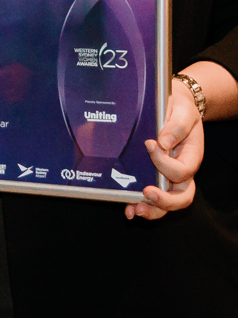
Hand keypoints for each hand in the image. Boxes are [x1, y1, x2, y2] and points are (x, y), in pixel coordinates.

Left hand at [129, 78, 205, 220]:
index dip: (164, 163)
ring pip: (166, 203)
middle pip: (181, 197)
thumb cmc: (179, 110)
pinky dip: (138, 204)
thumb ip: (176, 126)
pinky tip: (127, 208)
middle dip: (164, 201)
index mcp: (190, 157)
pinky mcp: (152, 177)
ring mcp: (166, 178)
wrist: (173, 108)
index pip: (181, 171)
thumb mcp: (183, 112)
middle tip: (146, 193)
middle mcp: (180, 172)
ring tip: (133, 210)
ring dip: (151, 209)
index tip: (149, 144)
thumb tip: (162, 143)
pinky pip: (149, 197)